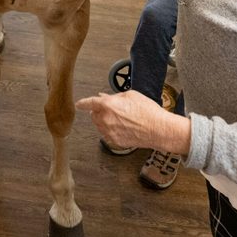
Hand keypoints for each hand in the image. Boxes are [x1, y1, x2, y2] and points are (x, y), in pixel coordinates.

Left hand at [75, 90, 190, 153]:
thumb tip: (105, 98)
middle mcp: (105, 119)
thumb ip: (115, 97)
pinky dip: (110, 129)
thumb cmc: (147, 111)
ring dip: (104, 120)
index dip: (82, 103)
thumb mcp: (131, 95)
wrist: (158, 129)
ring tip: (119, 117)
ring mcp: (109, 132)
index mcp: (108, 105)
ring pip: (99, 125)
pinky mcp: (115, 141)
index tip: (79, 104)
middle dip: (98, 110)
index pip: (88, 103)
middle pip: (94, 114)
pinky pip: (107, 134)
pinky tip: (122, 126)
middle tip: (110, 108)